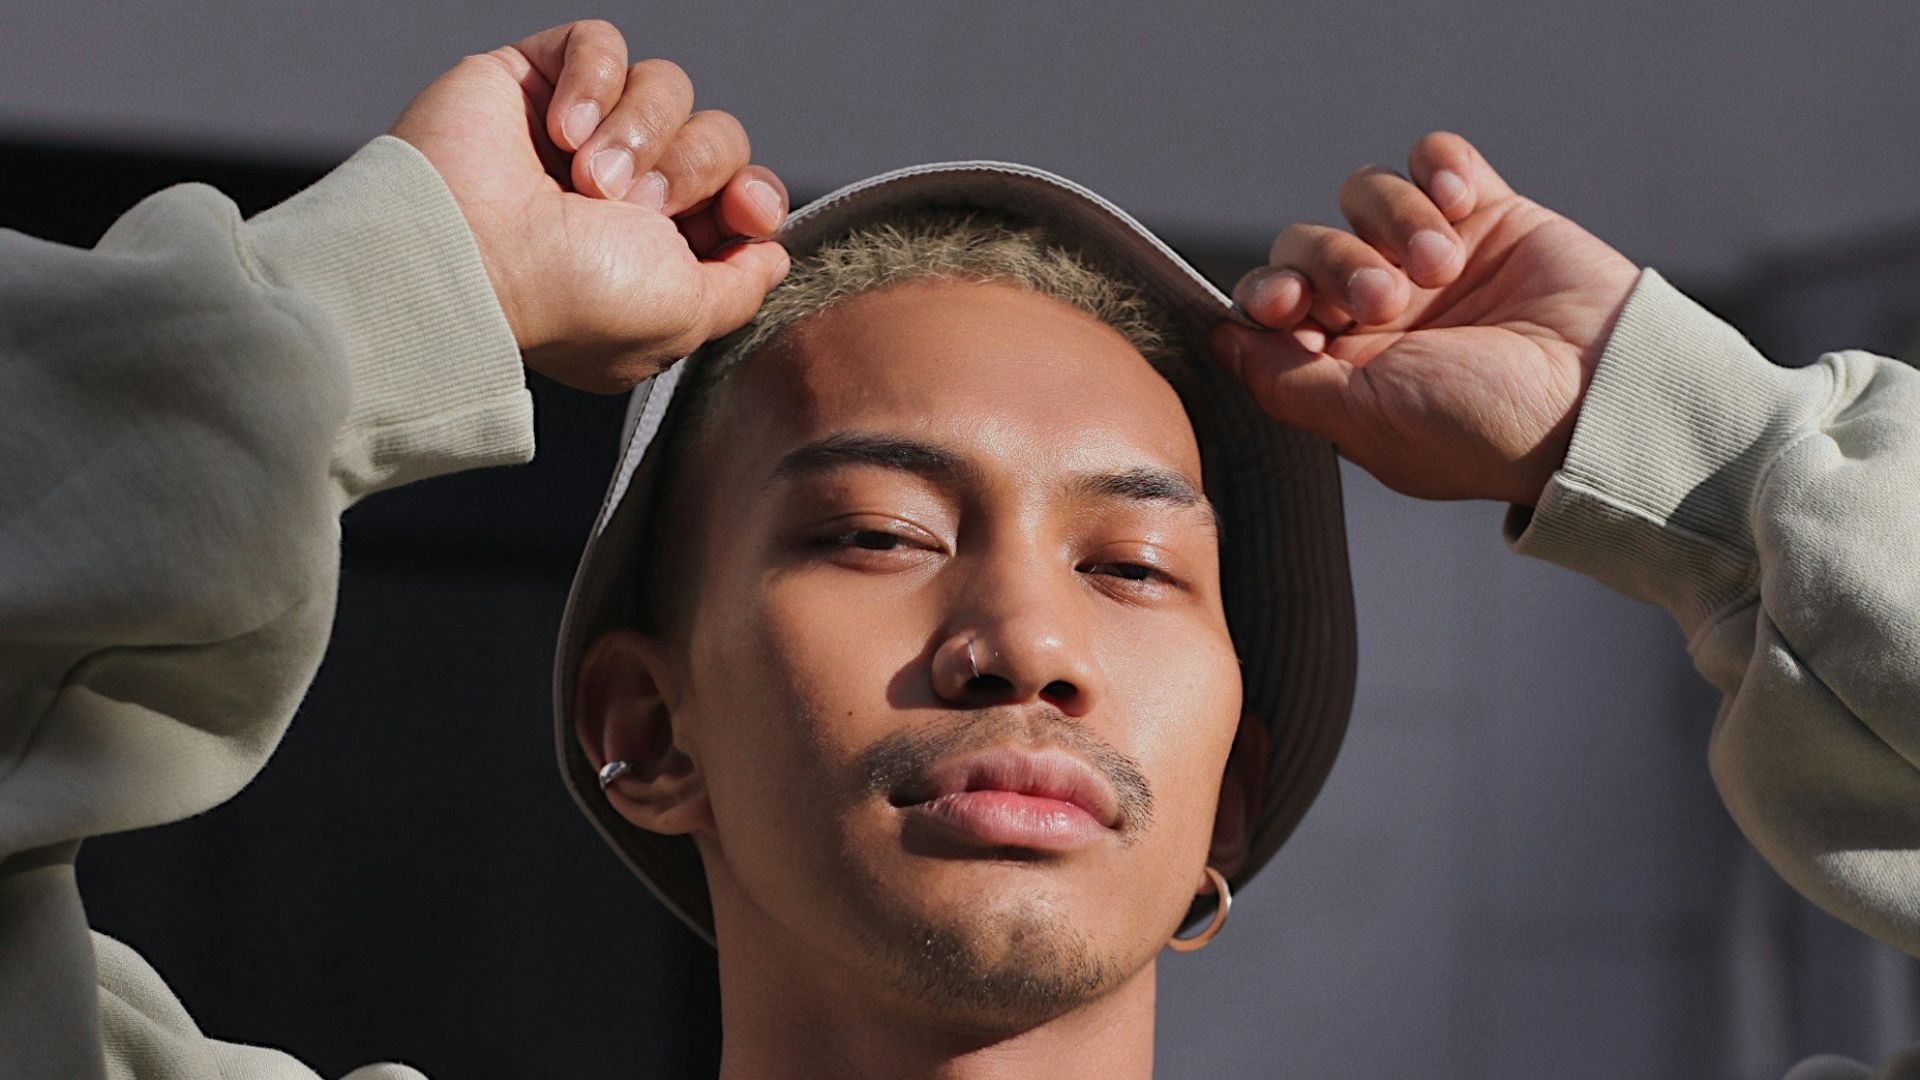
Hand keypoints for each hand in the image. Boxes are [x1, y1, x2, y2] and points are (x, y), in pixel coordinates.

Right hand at [388, 20, 790, 392]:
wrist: (472, 255)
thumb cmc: (571, 296)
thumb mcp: (686, 316)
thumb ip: (741, 287)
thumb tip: (771, 254)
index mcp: (659, 250)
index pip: (741, 195)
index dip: (755, 194)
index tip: (746, 211)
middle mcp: (623, 191)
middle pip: (716, 136)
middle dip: (692, 168)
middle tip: (633, 207)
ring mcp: (578, 133)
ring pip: (668, 86)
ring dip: (640, 133)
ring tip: (586, 179)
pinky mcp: (534, 79)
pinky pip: (603, 43)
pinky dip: (594, 81)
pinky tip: (561, 132)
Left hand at [1211, 132, 1640, 504]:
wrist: (1599, 397)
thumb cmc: (1483, 426)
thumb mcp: (1363, 419)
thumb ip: (1282, 379)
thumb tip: (1221, 340)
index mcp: (1345, 366)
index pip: (1271, 304)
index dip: (1270, 292)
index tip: (1292, 304)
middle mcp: (1382, 311)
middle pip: (1307, 243)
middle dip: (1335, 261)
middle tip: (1386, 298)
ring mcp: (1434, 260)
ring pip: (1366, 196)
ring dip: (1393, 220)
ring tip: (1442, 263)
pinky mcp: (1490, 215)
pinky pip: (1434, 159)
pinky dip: (1438, 169)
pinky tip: (1461, 205)